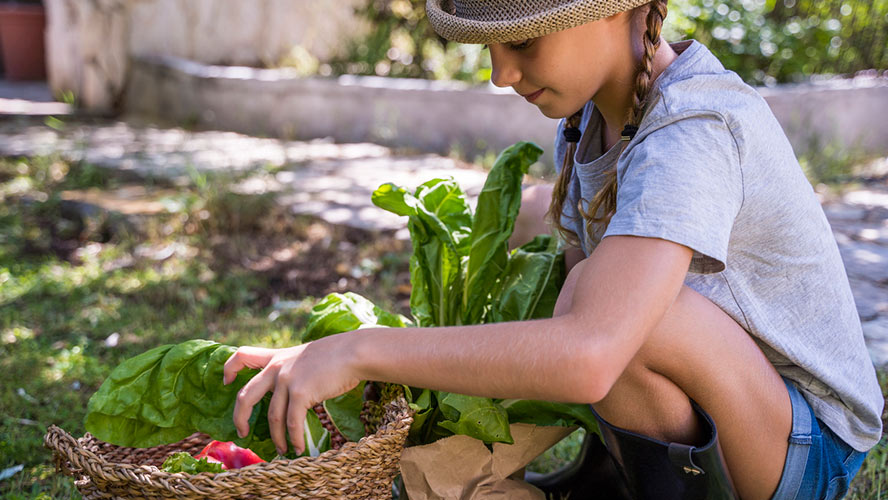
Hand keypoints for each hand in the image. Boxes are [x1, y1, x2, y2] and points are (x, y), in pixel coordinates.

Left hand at [223, 337, 360, 455]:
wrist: (353, 352)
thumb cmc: (336, 355)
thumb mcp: (307, 355)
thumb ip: (294, 368)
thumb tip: (293, 392)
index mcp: (277, 357)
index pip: (243, 356)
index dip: (229, 369)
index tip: (226, 382)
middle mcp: (276, 368)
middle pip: (245, 395)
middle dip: (240, 417)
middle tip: (241, 433)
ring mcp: (286, 380)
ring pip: (272, 416)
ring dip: (276, 437)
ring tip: (282, 449)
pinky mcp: (300, 392)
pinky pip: (292, 422)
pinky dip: (294, 438)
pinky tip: (298, 447)